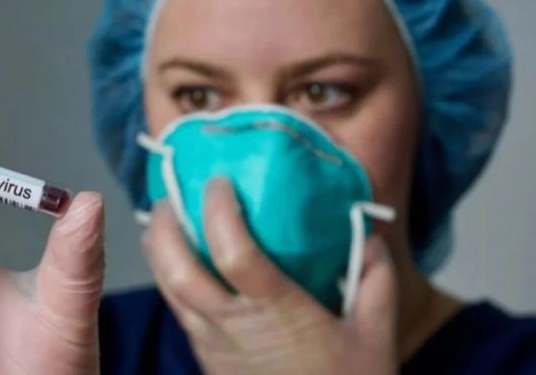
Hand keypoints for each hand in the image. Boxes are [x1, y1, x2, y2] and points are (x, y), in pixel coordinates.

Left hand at [143, 178, 396, 374]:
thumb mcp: (377, 334)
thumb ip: (376, 277)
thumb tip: (366, 234)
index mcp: (277, 315)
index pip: (234, 252)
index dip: (219, 210)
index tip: (219, 180)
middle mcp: (233, 329)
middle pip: (177, 272)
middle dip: (165, 226)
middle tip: (169, 194)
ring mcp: (213, 347)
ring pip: (168, 292)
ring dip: (158, 251)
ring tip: (165, 220)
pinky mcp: (206, 360)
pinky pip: (177, 311)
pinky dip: (169, 279)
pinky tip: (182, 262)